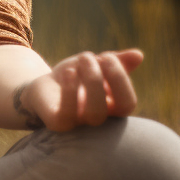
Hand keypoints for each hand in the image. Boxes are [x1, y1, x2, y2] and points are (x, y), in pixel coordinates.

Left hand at [15, 49, 142, 131]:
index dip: (122, 79)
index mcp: (110, 108)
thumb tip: (139, 55)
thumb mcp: (93, 64)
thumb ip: (116, 61)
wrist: (40, 88)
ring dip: (94, 80)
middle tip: (95, 56)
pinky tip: (69, 71)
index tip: (108, 57)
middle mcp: (98, 119)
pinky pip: (66, 116)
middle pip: (118, 109)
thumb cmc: (72, 77)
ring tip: (83, 58)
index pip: (128, 103)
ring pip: (96, 114)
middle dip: (112, 76)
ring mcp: (78, 124)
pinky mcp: (57, 123)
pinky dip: (70, 91)